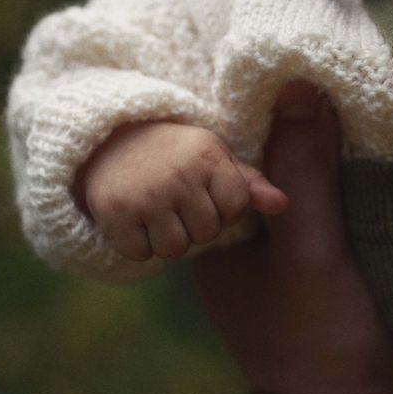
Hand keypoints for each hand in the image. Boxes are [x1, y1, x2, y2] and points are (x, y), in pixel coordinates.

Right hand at [77, 120, 287, 261]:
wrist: (110, 140)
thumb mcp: (214, 159)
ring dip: (167, 238)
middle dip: (195, 225)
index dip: (223, 207)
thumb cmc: (177, 155)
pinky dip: (138, 244)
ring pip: (174, 248)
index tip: (206, 191)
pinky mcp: (114, 212)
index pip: (235, 208)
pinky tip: (136, 220)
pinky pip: (140, 253)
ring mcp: (145, 194)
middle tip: (178, 203)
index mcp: (208, 156)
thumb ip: (250, 184)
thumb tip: (282, 205)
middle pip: (206, 233)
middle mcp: (178, 174)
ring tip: (158, 212)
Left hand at [192, 83, 392, 393]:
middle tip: (342, 66)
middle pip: (269, 162)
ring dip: (338, 149)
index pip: (227, 152)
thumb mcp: (313, 256)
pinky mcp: (336, 272)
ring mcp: (293, 261)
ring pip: (308, 183)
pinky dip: (361, 183)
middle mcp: (247, 245)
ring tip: (372, 97)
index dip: (259, 106)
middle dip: (303, 121)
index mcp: (217, 240)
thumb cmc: (326, 355)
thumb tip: (299, 87)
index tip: (294, 59)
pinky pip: (340, 211)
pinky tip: (391, 152)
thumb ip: (305, 174)